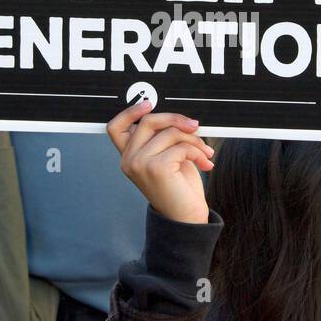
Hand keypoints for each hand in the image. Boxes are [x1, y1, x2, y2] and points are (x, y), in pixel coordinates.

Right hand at [106, 100, 213, 224]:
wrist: (187, 217)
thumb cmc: (179, 188)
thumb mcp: (168, 157)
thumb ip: (162, 138)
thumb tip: (174, 117)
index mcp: (128, 157)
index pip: (115, 127)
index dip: (130, 111)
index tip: (149, 103)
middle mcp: (129, 160)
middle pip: (148, 121)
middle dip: (176, 119)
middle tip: (195, 126)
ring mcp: (140, 164)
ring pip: (170, 133)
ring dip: (194, 140)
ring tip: (205, 152)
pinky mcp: (156, 167)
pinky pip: (182, 146)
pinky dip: (198, 152)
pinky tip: (205, 163)